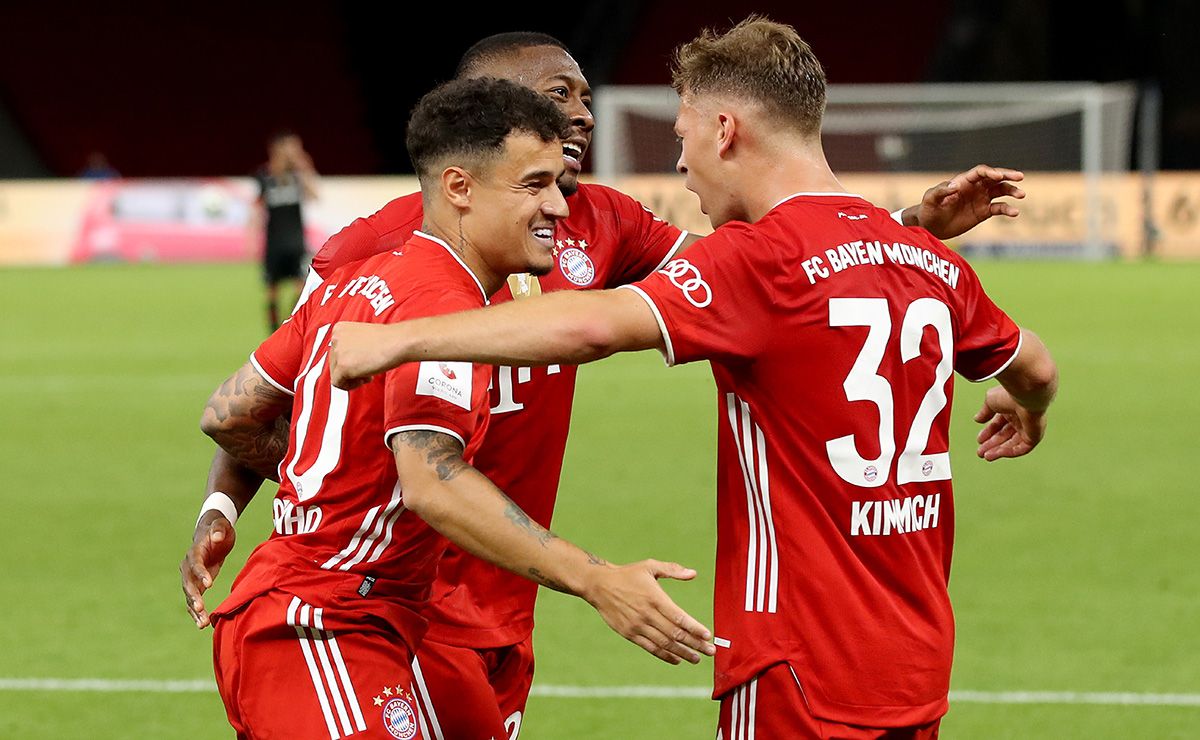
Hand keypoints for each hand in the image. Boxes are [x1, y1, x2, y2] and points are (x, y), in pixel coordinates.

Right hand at [180, 511, 236, 628]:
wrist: (212, 532)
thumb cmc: (219, 528)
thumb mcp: (222, 525)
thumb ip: (219, 529)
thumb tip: (216, 536)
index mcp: (195, 552)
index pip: (196, 564)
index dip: (201, 574)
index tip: (209, 584)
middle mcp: (188, 566)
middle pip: (188, 583)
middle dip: (194, 597)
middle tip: (201, 609)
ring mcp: (191, 577)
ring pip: (189, 596)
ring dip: (195, 610)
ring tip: (202, 624)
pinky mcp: (197, 584)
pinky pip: (194, 600)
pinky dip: (197, 612)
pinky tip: (203, 624)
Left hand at [329, 321, 392, 389]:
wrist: (398, 342)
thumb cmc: (389, 339)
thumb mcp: (364, 337)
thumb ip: (352, 347)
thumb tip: (348, 360)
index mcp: (340, 329)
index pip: (336, 351)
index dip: (349, 359)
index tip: (360, 361)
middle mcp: (336, 339)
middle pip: (334, 363)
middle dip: (350, 370)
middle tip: (365, 370)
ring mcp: (338, 353)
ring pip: (336, 374)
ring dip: (352, 377)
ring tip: (367, 374)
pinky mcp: (343, 367)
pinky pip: (338, 383)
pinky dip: (351, 385)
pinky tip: (365, 378)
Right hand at [582, 559, 714, 664]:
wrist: (599, 585)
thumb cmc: (627, 574)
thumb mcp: (650, 566)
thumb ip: (672, 570)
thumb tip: (693, 573)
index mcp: (655, 598)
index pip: (679, 618)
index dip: (695, 629)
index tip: (708, 636)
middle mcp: (647, 614)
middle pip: (675, 634)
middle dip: (695, 644)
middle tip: (710, 651)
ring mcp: (638, 626)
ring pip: (664, 644)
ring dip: (682, 653)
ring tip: (696, 658)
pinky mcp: (629, 634)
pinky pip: (650, 648)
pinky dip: (665, 655)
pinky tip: (677, 659)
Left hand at [914, 165, 1024, 239]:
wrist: (930, 226)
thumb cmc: (928, 209)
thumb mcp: (930, 199)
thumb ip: (940, 191)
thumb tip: (954, 186)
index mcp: (963, 181)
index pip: (980, 172)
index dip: (990, 172)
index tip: (998, 176)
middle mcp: (975, 187)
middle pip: (994, 178)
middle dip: (1007, 175)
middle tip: (1020, 177)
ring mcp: (981, 199)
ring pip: (1001, 191)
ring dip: (1011, 191)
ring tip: (1021, 195)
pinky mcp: (983, 212)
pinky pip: (999, 208)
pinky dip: (1008, 209)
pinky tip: (1015, 212)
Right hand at [974, 385, 1047, 460]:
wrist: (1026, 393)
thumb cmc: (1010, 393)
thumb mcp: (990, 401)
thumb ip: (985, 412)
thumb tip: (977, 419)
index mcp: (1011, 408)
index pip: (999, 424)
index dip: (988, 432)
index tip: (979, 439)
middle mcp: (1021, 418)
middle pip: (1005, 436)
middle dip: (992, 444)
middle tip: (981, 452)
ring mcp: (1028, 427)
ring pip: (1013, 443)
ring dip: (999, 450)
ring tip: (986, 456)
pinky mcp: (1035, 435)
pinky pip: (1023, 448)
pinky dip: (1010, 452)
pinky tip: (999, 453)